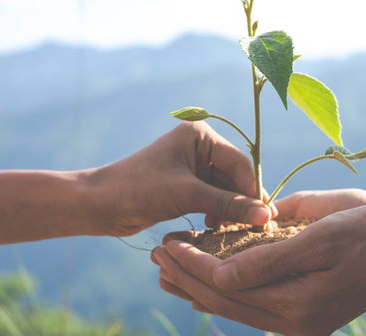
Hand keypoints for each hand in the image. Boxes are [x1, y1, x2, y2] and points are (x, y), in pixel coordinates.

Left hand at [94, 122, 273, 236]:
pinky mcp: (186, 184)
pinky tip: (214, 227)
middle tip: (252, 228)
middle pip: (234, 176)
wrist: (100, 205)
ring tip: (229, 230)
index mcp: (200, 135)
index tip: (264, 218)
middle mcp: (199, 146)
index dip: (251, 190)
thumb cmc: (139, 190)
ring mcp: (193, 166)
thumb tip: (265, 216)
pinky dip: (217, 212)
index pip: (238, 163)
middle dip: (240, 201)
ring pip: (225, 189)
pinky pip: (212, 197)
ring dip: (229, 210)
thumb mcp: (187, 195)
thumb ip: (227, 204)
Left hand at [152, 194, 365, 335]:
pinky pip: (255, 303)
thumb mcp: (319, 238)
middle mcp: (294, 321)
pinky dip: (228, 290)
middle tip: (156, 252)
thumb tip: (220, 274)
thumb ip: (268, 260)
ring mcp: (299, 319)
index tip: (166, 244)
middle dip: (188, 276)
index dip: (194, 265)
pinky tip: (206, 282)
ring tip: (169, 266)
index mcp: (298, 306)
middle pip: (226, 301)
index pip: (228, 287)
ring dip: (201, 284)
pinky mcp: (303, 309)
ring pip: (237, 304)